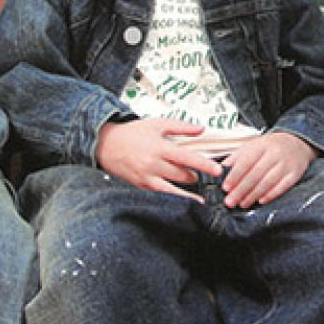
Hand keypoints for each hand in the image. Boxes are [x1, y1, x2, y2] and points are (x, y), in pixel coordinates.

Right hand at [95, 119, 224, 201]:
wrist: (106, 145)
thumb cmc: (132, 133)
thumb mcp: (157, 124)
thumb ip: (181, 127)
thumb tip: (201, 129)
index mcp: (159, 147)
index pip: (187, 158)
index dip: (204, 165)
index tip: (218, 170)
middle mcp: (153, 164)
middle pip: (183, 175)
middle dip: (195, 176)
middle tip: (202, 174)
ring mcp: (147, 178)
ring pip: (174, 189)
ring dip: (188, 189)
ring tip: (197, 189)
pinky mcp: (142, 186)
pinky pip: (162, 194)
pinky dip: (175, 197)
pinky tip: (184, 199)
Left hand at [221, 132, 315, 208]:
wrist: (296, 143)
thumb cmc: (269, 147)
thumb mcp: (253, 146)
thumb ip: (237, 158)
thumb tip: (221, 170)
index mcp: (261, 145)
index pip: (246, 161)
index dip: (235, 176)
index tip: (225, 188)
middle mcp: (275, 154)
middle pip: (256, 174)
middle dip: (241, 190)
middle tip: (230, 201)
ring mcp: (286, 164)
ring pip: (268, 182)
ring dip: (253, 195)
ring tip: (242, 203)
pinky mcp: (295, 174)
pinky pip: (282, 187)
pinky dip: (271, 195)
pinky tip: (261, 201)